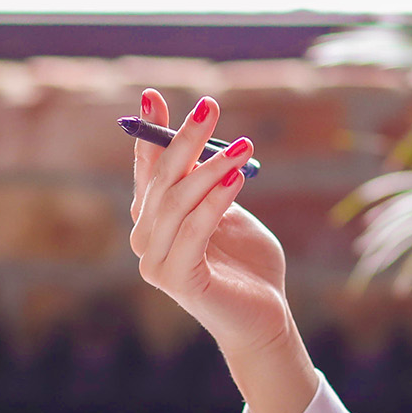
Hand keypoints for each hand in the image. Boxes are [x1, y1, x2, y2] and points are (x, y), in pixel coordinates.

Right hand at [128, 88, 295, 358]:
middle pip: (161, 179)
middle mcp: (146, 239)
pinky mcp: (177, 281)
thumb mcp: (228, 211)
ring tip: (244, 146)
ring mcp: (156, 263)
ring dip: (210, 168)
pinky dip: (215, 201)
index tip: (153, 95)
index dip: (150, 131)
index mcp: (155, 219)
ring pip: (177, 202)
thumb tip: (206, 142)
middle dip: (184, 139)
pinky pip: (194, 231)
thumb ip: (211, 184)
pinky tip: (236, 178)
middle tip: (209, 106)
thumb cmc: (247, 264)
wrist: (265, 317)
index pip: (147, 168)